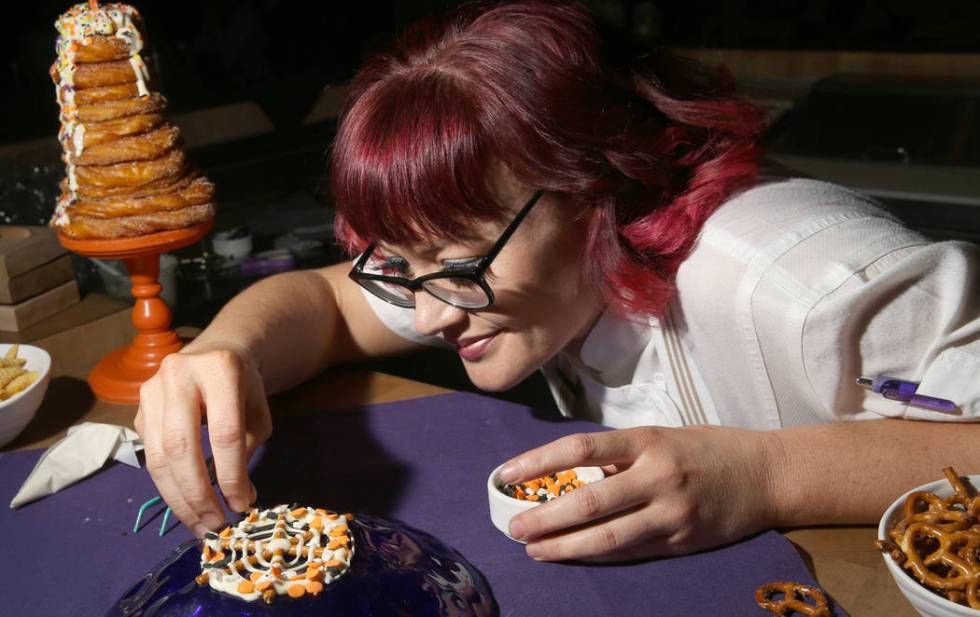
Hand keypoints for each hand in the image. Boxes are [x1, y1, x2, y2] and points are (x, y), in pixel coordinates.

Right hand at [134, 342, 271, 536]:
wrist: (213, 355)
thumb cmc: (241, 387)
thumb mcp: (257, 410)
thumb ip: (250, 449)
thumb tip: (240, 501)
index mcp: (219, 369)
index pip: (224, 432)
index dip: (231, 474)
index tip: (242, 505)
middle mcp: (179, 375)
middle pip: (182, 447)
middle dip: (198, 493)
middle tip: (215, 524)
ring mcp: (151, 391)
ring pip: (158, 456)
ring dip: (179, 498)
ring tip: (200, 525)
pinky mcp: (138, 409)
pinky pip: (150, 456)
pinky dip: (168, 486)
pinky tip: (186, 505)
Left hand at [499, 426, 778, 561]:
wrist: (767, 474)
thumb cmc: (707, 448)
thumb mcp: (661, 436)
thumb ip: (620, 455)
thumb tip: (570, 474)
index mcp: (647, 440)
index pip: (580, 448)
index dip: (538, 461)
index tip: (506, 474)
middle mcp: (658, 476)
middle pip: (589, 501)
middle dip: (545, 518)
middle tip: (514, 528)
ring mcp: (672, 513)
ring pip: (608, 537)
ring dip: (565, 546)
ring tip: (535, 550)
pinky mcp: (683, 541)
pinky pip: (632, 551)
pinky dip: (599, 555)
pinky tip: (574, 556)